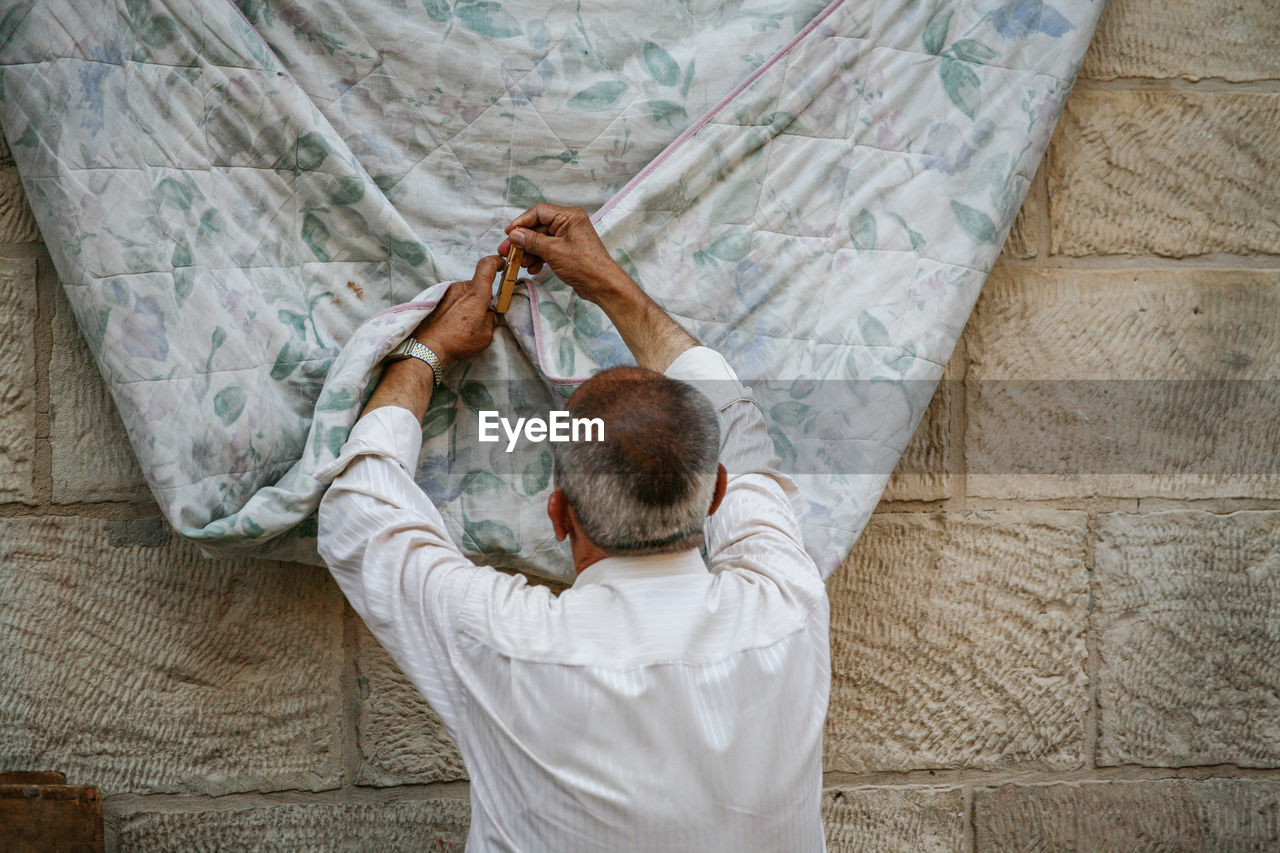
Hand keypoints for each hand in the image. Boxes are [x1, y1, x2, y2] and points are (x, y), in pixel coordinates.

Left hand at [413, 255, 501, 366]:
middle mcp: (461, 287)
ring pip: (464, 293)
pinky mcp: (436, 298)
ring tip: (464, 324)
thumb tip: (491, 315)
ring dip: (468, 303)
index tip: (501, 264)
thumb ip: (492, 320)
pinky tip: (452, 323)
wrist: (428, 347)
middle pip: (477, 285)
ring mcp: (447, 291)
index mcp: (476, 293)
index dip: (496, 261)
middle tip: (482, 316)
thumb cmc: (458, 341)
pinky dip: (456, 307)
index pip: (487, 266)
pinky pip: (452, 298)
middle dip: (482, 297)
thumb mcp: (486, 335)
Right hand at [497, 204, 634, 305]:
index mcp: (569, 216)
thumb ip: (532, 241)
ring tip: (520, 263)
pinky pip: (548, 250)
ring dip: (529, 251)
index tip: (509, 233)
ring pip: (541, 240)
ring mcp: (568, 237)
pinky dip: (539, 258)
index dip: (521, 222)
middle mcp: (569, 223)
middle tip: (508, 251)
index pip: (539, 212)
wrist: (602, 285)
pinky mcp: (567, 250)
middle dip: (523, 241)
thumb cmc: (585, 265)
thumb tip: (514, 235)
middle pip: (538, 227)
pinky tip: (532, 268)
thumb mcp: (553, 251)